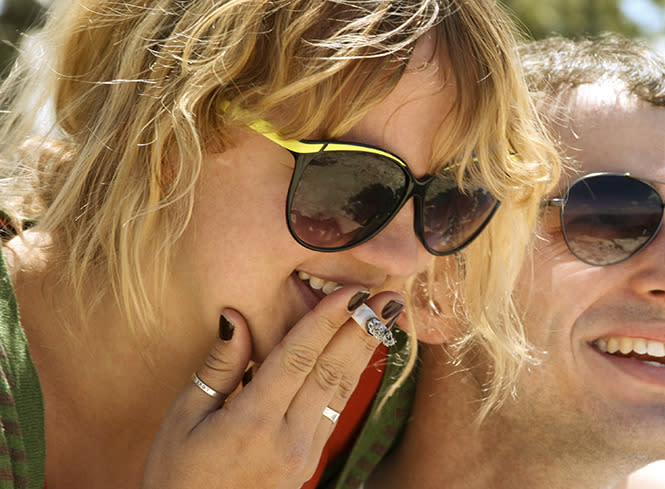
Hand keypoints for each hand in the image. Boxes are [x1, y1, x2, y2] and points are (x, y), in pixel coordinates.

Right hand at [141, 286, 400, 488]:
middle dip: (362, 330)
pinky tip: (358, 356)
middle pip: (332, 372)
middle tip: (390, 297)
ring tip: (385, 320)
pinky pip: (334, 411)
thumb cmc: (176, 476)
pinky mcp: (308, 462)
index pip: (298, 358)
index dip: (327, 320)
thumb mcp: (183, 419)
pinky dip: (348, 378)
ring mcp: (303, 454)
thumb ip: (218, 368)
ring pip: (340, 392)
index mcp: (253, 423)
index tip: (351, 291)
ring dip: (363, 351)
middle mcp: (287, 438)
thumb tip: (235, 317)